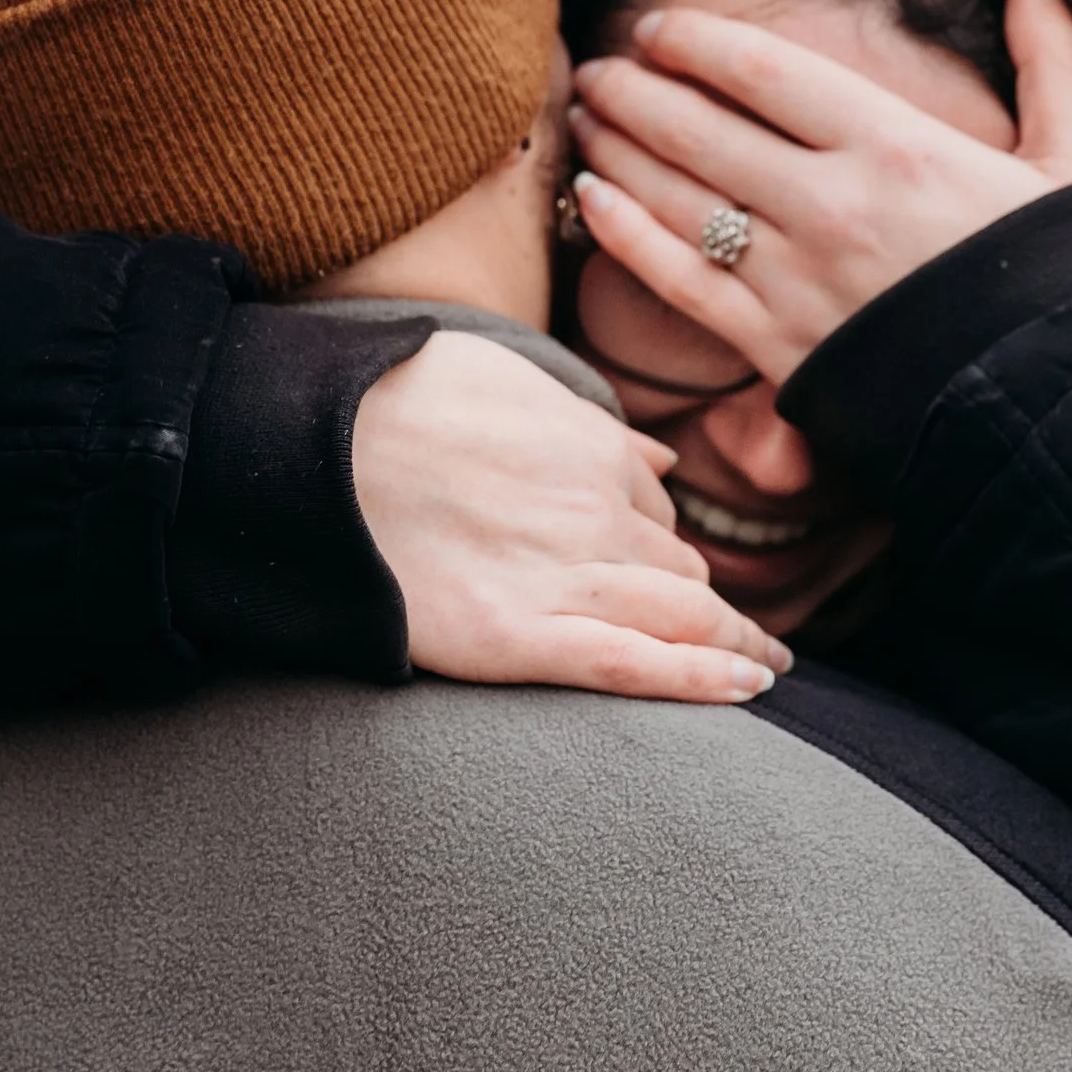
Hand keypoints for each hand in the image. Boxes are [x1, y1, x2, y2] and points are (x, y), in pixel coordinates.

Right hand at [354, 332, 791, 701]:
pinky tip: (746, 691)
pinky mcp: (519, 637)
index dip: (664, 547)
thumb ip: (588, 425)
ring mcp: (562, 575)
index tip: (681, 579)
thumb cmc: (391, 401)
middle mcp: (595, 511)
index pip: (655, 512)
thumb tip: (658, 460)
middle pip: (679, 569)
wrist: (308, 445)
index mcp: (593, 448)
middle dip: (710, 605)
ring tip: (762, 668)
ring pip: (680, 616)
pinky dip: (700, 681)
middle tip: (749, 638)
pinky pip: (633, 665)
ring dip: (733, 645)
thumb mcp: (508, 381)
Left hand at [567, 0, 1071, 383]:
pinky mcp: (776, 346)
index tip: (656, 28)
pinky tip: (591, 200)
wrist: (1054, 408)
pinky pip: (678, 281)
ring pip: (678, 197)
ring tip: (585, 118)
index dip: (695, 42)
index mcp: (897, 145)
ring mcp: (796, 277)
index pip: (762, 72)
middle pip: (701, 128)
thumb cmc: (1062, 282)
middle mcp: (832, 203)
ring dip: (618, 150)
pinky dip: (626, 236)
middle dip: (636, 91)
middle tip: (597, 68)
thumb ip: (1050, 59)